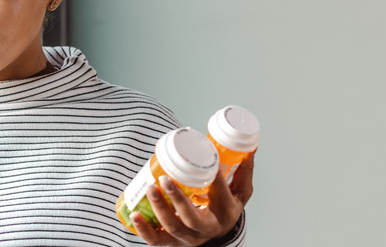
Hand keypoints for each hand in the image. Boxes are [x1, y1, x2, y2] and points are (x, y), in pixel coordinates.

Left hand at [130, 152, 254, 245]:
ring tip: (149, 188)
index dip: (214, 180)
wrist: (218, 232)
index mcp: (226, 213)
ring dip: (159, 209)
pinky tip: (134, 214)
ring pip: (173, 228)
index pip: (220, 195)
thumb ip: (243, 170)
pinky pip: (157, 241)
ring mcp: (189, 238)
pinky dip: (144, 229)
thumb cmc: (225, 206)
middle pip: (192, 218)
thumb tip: (250, 147)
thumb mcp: (240, 191)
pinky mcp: (173, 243)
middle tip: (165, 179)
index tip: (206, 161)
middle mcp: (208, 229)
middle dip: (178, 200)